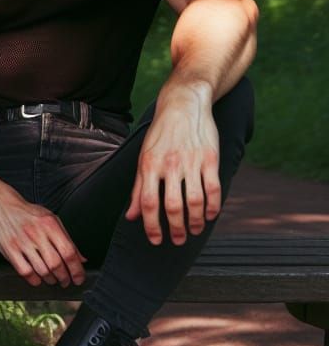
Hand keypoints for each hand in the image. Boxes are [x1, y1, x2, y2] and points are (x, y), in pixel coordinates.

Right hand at [0, 190, 85, 286]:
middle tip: (66, 281)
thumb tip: (81, 259)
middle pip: (56, 264)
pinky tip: (37, 278)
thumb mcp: (51, 219)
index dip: (76, 269)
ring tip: (52, 279)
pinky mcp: (10, 250)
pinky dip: (34, 280)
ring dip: (50, 280)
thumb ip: (67, 239)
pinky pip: (25, 271)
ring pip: (42, 270)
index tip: (78, 278)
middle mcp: (37, 233)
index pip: (68, 252)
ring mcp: (22, 242)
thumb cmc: (28, 214)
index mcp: (50, 225)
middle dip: (64, 277)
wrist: (2, 207)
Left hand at [126, 83, 220, 244]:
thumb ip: (138, 189)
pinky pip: (214, 188)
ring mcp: (192, 161)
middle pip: (172, 206)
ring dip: (194, 221)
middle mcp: (170, 165)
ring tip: (193, 231)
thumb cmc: (160, 135)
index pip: (149, 203)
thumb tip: (131, 216)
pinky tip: (209, 216)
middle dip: (175, 228)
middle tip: (177, 240)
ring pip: (195, 200)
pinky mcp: (210, 158)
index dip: (151, 225)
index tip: (155, 240)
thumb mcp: (143, 158)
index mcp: (149, 165)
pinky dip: (213, 206)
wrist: (183, 105)